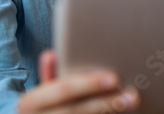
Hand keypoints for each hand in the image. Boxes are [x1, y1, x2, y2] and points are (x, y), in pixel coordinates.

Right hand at [17, 50, 139, 113]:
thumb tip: (51, 54)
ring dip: (110, 112)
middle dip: (106, 103)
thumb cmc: (39, 109)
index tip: (114, 78)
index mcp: (31, 103)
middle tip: (132, 95)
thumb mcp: (38, 93)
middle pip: (77, 110)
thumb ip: (48, 75)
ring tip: (131, 102)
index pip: (63, 89)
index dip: (89, 83)